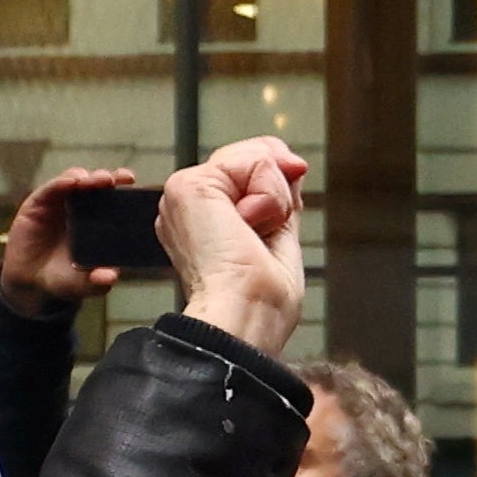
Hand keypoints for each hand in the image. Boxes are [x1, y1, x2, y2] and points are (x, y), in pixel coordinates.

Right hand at [0, 166, 126, 313]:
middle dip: (109, 177)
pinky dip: (62, 182)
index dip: (124, 188)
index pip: (116, 198)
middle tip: (117, 179)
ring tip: (96, 181)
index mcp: (100, 220)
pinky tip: (71, 182)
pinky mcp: (39, 202)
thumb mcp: (84, 283)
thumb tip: (110, 276)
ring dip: (88, 177)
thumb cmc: (65, 279)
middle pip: (98, 183)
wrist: (31, 283)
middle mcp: (83, 206)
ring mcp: (61, 202)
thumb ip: (98, 281)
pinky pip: (52, 187)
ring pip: (77, 179)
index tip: (132, 182)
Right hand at [151, 131, 307, 347]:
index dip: (277, 185)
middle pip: (251, 158)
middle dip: (278, 190)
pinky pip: (253, 163)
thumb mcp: (279, 235)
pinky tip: (248, 225)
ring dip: (274, 199)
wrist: (246, 318)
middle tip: (264, 234)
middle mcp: (189, 205)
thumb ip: (281, 194)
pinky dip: (268, 196)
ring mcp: (183, 193)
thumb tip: (292, 161)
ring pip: (254, 158)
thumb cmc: (262, 302)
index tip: (278, 221)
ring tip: (254, 234)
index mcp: (203, 220)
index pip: (247, 172)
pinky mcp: (188, 186)